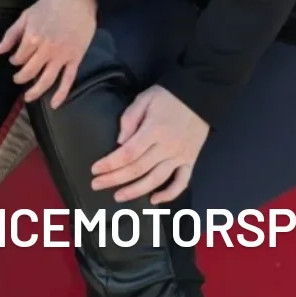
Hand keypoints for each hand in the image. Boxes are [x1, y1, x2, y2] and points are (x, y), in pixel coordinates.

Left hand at [0, 0, 97, 107]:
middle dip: (21, 77)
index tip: (16, 59)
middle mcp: (46, 49)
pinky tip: (54, 104)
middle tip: (18, 78)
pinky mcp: (75, 59)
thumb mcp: (27, 15)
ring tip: (28, 97)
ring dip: (35, 91)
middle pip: (30, 71)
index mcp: (33, 37)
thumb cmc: (51, 4)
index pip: (19, 57)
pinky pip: (68, 80)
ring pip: (46, 80)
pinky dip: (61, 94)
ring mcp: (62, 56)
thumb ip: (11, 34)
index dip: (15, 60)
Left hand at [89, 85, 208, 203]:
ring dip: (136, 191)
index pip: (128, 153)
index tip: (95, 170)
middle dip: (115, 179)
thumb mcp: (145, 98)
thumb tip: (120, 141)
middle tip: (97, 185)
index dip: (110, 164)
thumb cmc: (169, 96)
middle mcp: (167, 147)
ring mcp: (180, 156)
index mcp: (154, 130)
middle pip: (138, 169)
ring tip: (118, 197)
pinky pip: (181, 182)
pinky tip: (154, 200)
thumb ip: (130, 118)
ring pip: (156, 179)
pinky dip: (169, 195)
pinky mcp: (190, 160)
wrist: (200, 95)